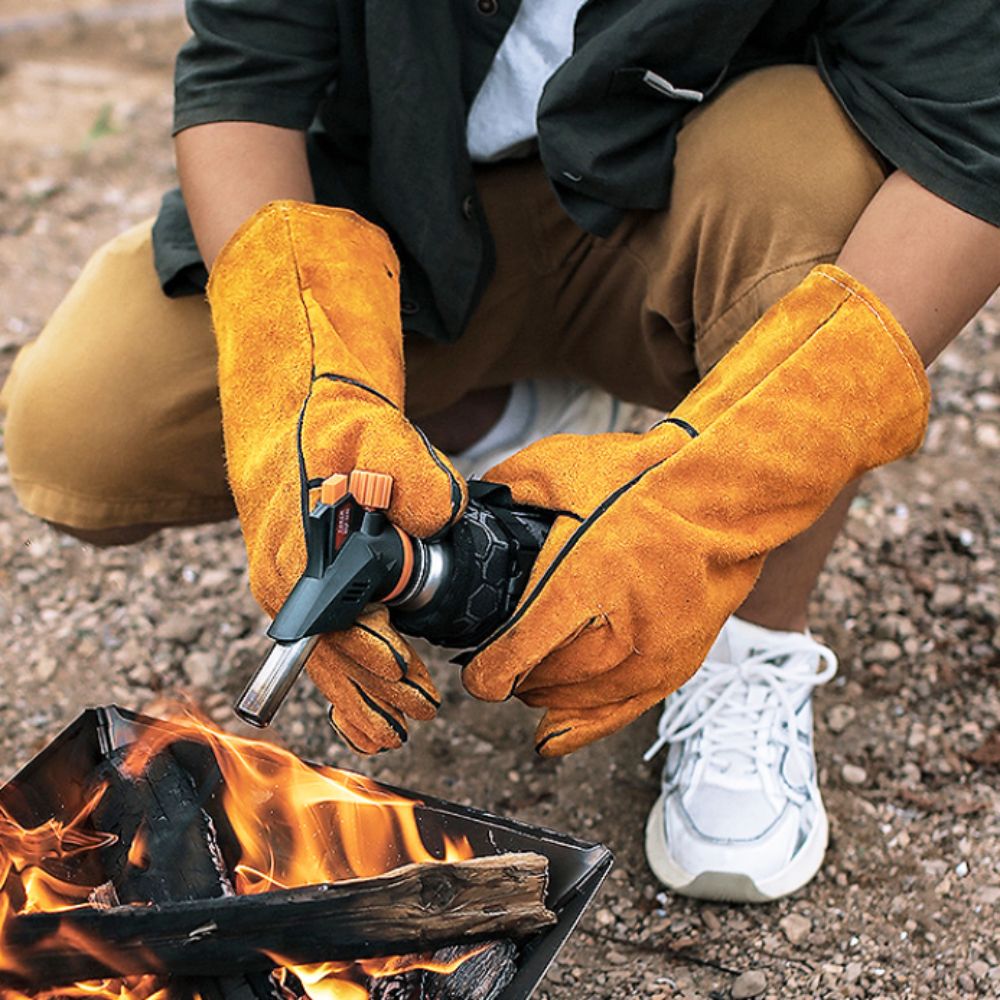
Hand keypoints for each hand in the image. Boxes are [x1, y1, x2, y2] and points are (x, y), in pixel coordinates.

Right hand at [210, 201, 466, 751]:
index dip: (378, 657)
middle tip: (426, 714)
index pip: (340, 623)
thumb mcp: (370, 429)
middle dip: (381, 689)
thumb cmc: (328, 424)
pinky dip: (348, 685)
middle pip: (335, 656)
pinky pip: (323, 650)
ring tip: (405, 727)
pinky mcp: (302, 589)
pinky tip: (373, 715)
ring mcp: (290, 589)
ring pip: (328, 662)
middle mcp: (285, 580)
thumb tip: (431, 515)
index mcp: (298, 550)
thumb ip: (405, 470)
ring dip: (365, 699)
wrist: (296, 416)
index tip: (413, 679)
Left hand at [461, 266, 929, 755]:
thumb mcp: (561, 464)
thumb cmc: (642, 477)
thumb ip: (507, 485)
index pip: (514, 656)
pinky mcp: (673, 668)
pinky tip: (552, 736)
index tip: (476, 670)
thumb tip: (472, 502)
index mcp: (578, 585)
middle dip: (515, 676)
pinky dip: (580, 727)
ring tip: (535, 674)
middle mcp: (614, 633)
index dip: (485, 672)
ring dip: (546, 692)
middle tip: (505, 656)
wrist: (725, 498)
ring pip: (576, 701)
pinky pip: (617, 716)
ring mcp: (648, 657)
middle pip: (543, 683)